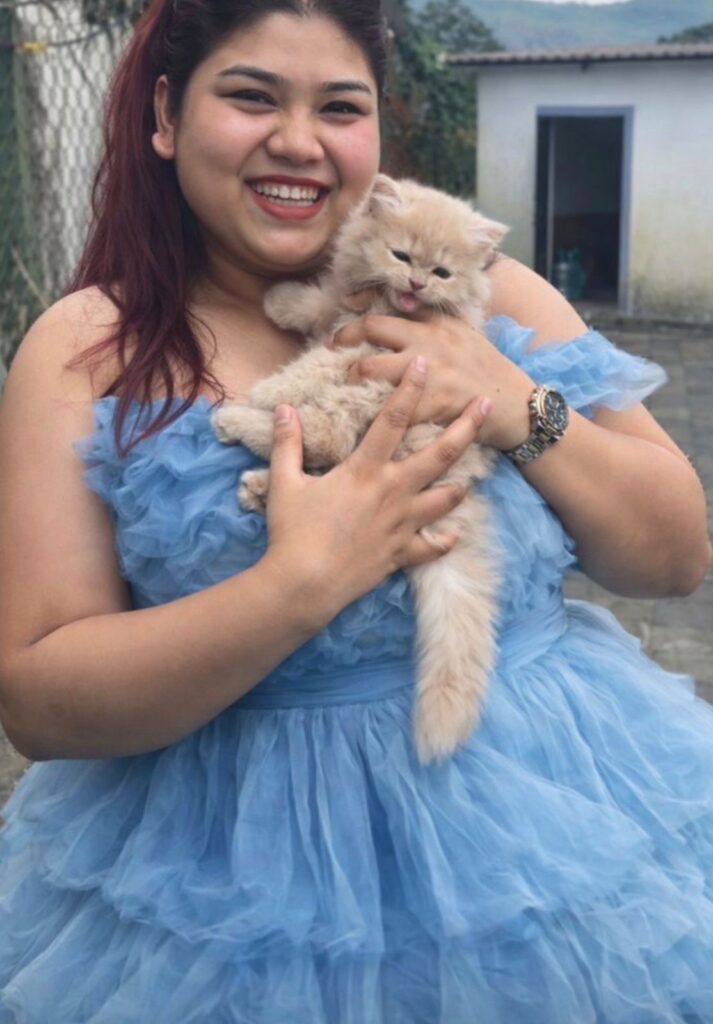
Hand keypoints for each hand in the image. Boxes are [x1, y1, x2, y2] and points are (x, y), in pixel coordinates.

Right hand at [261, 358, 492, 621]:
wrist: (305, 584)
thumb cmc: (292, 531)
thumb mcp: (284, 482)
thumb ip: (287, 442)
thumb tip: (284, 409)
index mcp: (365, 470)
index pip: (393, 419)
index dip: (410, 389)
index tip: (424, 364)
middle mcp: (393, 492)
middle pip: (440, 454)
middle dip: (466, 426)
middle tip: (487, 404)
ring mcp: (402, 524)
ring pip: (446, 499)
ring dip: (459, 485)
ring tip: (471, 475)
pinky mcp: (401, 553)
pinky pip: (432, 546)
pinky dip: (444, 540)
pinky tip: (452, 536)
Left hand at [331, 294, 535, 449]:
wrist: (514, 404)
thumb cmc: (487, 371)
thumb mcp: (462, 335)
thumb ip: (431, 325)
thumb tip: (398, 315)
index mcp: (436, 323)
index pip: (390, 304)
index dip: (359, 310)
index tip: (343, 316)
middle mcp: (428, 341)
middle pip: (372, 329)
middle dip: (344, 340)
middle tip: (333, 352)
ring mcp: (428, 372)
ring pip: (370, 369)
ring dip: (351, 378)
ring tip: (344, 388)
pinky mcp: (429, 404)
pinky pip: (386, 408)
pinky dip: (369, 414)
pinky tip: (360, 418)